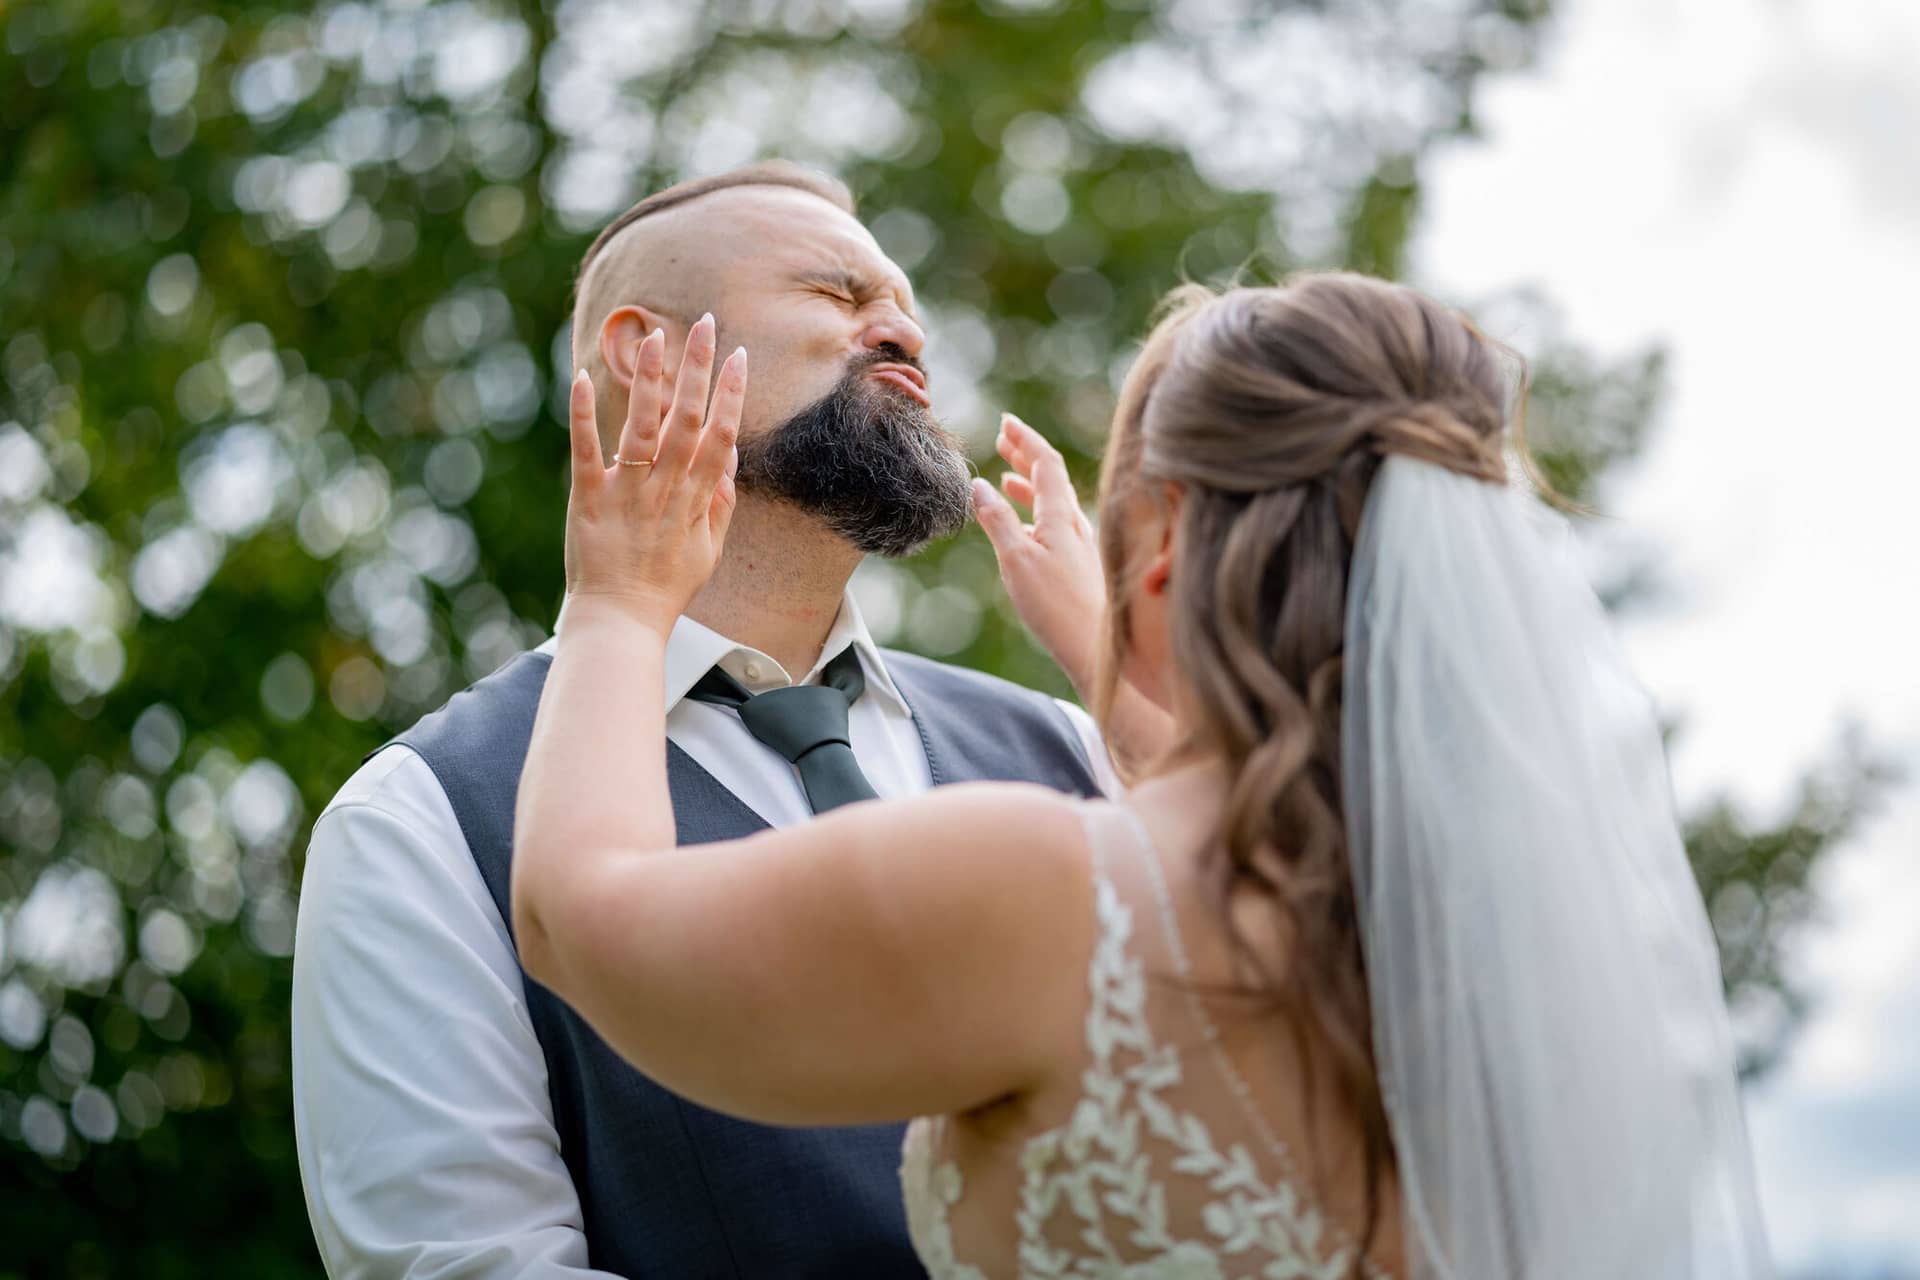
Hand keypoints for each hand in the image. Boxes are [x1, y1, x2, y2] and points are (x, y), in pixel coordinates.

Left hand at [564, 314, 743, 631]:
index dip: (731, 396)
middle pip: (686, 420)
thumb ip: (720, 501)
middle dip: (696, 370)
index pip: (720, 436)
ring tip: (654, 337)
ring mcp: (626, 493)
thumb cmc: (667, 586)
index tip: (738, 358)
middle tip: (704, 325)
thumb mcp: (709, 548)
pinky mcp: (588, 499)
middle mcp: (665, 490)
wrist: (622, 620)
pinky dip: (584, 416)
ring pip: (642, 427)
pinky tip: (585, 378)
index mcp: (697, 499)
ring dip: (649, 381)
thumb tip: (729, 454)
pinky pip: (586, 451)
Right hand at [972, 413, 1104, 693]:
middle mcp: (1077, 525)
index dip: (1026, 439)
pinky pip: (1056, 527)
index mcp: (1062, 516)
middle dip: (1026, 455)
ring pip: (1054, 503)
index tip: (1006, 422)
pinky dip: (1036, 514)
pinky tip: (1025, 527)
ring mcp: (1081, 547)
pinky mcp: (1080, 568)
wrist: (1099, 651)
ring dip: (1029, 485)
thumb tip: (979, 485)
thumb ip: (997, 520)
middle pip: (1051, 478)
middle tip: (1004, 438)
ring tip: (1007, 475)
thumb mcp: (1016, 559)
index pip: (1046, 462)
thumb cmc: (1058, 607)